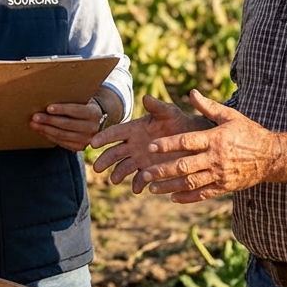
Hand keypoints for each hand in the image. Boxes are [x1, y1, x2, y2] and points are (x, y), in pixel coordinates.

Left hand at [30, 101, 103, 151]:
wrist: (92, 119)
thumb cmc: (81, 105)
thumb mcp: (81, 99)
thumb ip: (70, 98)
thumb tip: (46, 97)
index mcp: (94, 112)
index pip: (76, 110)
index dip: (62, 109)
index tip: (48, 108)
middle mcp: (93, 127)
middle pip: (67, 124)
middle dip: (49, 120)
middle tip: (35, 117)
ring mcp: (87, 140)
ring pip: (62, 135)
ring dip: (46, 129)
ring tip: (34, 124)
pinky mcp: (80, 147)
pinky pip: (62, 142)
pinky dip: (49, 136)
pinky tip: (41, 130)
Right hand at [92, 95, 206, 183]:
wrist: (193, 138)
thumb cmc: (179, 121)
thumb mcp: (168, 112)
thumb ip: (156, 106)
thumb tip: (145, 97)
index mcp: (134, 129)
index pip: (114, 133)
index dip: (103, 137)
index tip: (93, 143)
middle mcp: (133, 144)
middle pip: (114, 152)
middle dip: (105, 160)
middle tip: (97, 168)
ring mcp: (140, 158)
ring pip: (123, 167)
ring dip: (118, 174)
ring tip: (114, 180)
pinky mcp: (149, 170)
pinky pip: (140, 178)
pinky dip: (137, 183)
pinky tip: (137, 189)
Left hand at [131, 90, 276, 202]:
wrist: (272, 156)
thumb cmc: (249, 132)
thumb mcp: (231, 116)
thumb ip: (209, 107)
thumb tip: (192, 93)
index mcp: (215, 139)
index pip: (186, 142)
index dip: (168, 144)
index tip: (150, 146)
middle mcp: (215, 158)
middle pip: (184, 166)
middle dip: (162, 171)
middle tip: (144, 174)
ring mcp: (220, 175)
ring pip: (191, 183)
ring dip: (170, 186)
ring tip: (151, 188)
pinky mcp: (225, 187)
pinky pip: (203, 194)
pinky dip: (187, 197)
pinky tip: (172, 198)